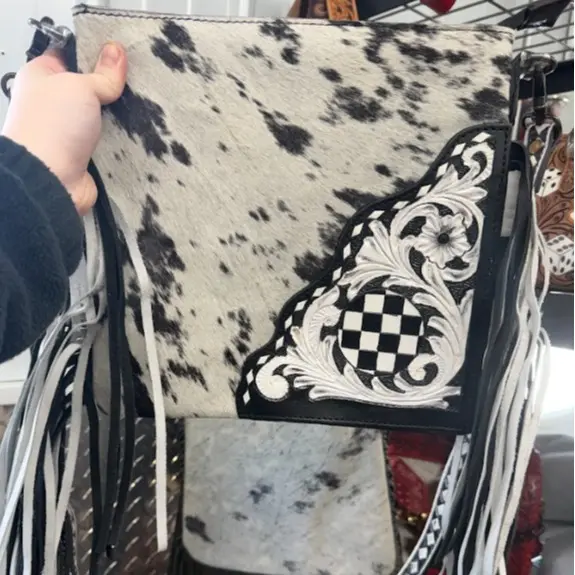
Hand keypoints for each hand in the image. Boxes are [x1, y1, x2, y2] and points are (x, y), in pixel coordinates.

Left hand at [1, 42, 127, 213]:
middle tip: (139, 80)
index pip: (70, 55)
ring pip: (104, 118)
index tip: (121, 51)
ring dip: (122, 117)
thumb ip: (102, 73)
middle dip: (114, 87)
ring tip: (147, 106)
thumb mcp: (79, 86)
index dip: (94, 51)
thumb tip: (116, 52)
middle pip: (91, 89)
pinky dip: (124, 141)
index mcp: (42, 77)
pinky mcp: (87, 156)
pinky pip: (111, 144)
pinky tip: (143, 133)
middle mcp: (54, 104)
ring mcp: (71, 132)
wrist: (50, 179)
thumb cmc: (51, 127)